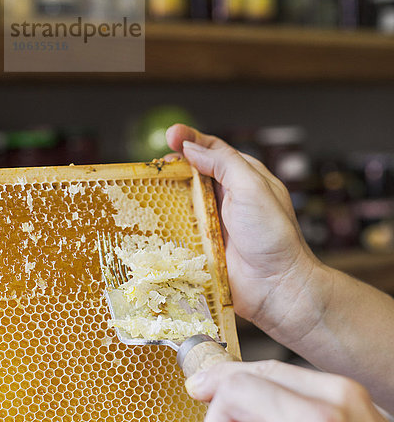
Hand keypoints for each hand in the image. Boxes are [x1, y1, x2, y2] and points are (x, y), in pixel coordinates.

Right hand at [166, 124, 333, 345]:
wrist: (276, 286)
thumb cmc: (271, 235)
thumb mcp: (252, 187)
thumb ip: (223, 163)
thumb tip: (191, 148)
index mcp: (244, 178)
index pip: (214, 151)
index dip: (191, 140)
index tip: (170, 135)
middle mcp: (228, 199)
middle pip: (193, 175)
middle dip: (173, 167)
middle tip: (156, 167)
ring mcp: (214, 224)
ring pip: (183, 203)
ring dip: (165, 195)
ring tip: (147, 188)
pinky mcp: (203, 248)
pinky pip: (180, 233)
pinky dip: (165, 226)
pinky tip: (149, 221)